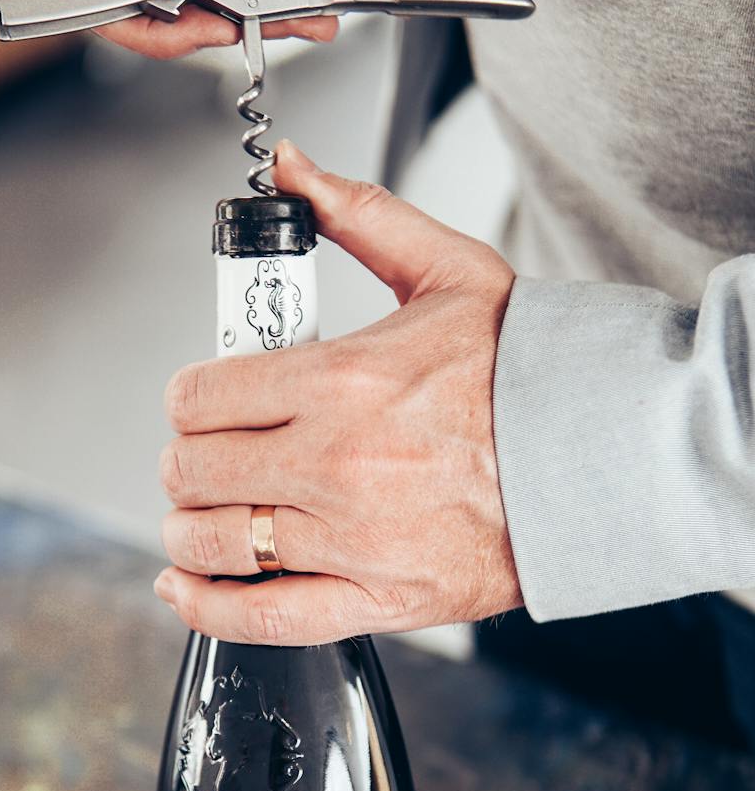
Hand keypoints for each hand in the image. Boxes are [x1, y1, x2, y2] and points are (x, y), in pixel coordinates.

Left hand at [154, 141, 523, 644]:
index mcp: (342, 381)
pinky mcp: (376, 597)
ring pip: (214, 542)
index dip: (189, 399)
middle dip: (187, 461)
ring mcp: (352, 537)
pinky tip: (188, 588)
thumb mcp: (449, 271)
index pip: (200, 396)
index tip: (203, 404)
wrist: (603, 460)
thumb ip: (360, 217)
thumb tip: (293, 173)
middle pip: (193, 470)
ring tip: (202, 516)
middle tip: (207, 457)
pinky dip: (208, 608)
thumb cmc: (531, 374)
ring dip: (189, 529)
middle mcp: (336, 462)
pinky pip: (264, 616)